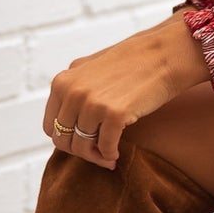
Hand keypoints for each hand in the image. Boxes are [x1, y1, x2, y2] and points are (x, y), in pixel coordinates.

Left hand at [43, 13, 211, 170]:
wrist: (163, 55)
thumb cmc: (131, 64)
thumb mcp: (90, 69)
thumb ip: (72, 90)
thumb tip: (61, 124)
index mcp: (62, 82)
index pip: (50, 126)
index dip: (67, 141)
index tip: (84, 144)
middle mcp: (72, 92)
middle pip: (63, 140)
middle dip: (81, 152)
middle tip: (98, 156)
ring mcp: (91, 102)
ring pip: (82, 147)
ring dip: (96, 157)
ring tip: (109, 157)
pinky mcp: (114, 113)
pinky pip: (105, 147)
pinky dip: (110, 155)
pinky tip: (117, 154)